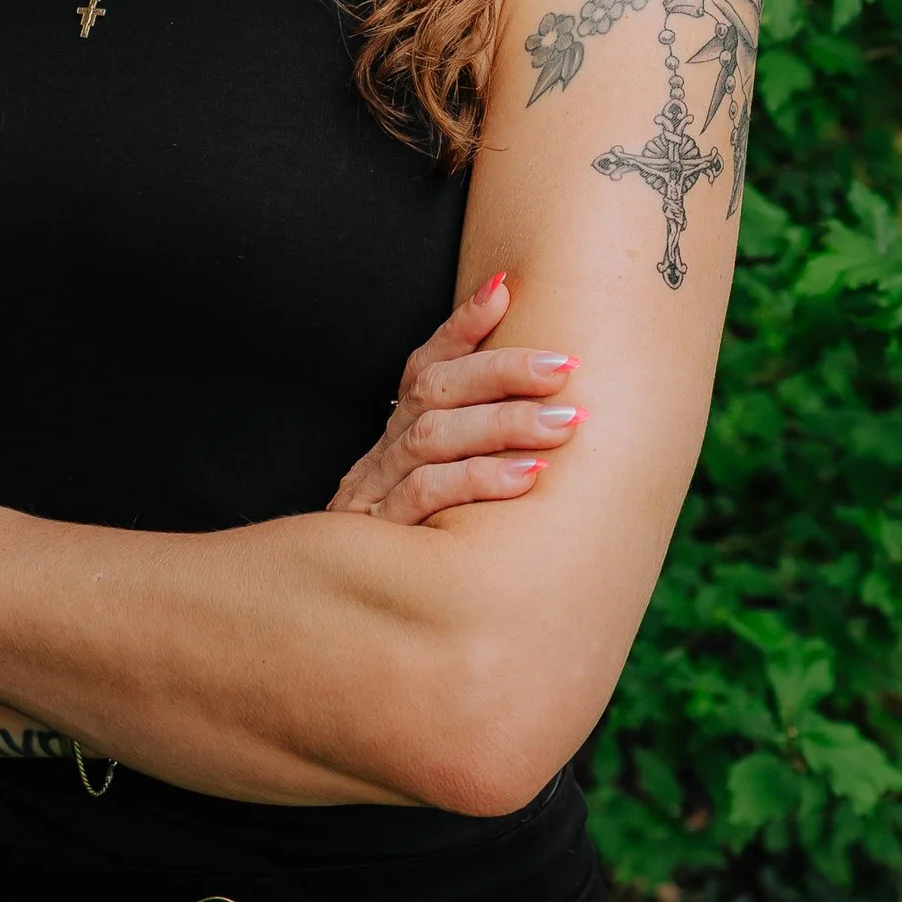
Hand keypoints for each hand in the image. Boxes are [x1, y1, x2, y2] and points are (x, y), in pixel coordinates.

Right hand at [328, 273, 582, 523]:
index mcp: (397, 432)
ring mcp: (377, 491)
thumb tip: (554, 402)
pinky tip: (525, 477)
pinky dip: (476, 479)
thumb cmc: (414, 546)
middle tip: (564, 368)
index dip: (463, 326)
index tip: (506, 290)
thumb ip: (478, 445)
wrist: (337, 610)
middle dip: (502, 372)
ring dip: (502, 423)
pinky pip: (425, 497)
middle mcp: (384, 452)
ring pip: (433, 437)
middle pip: (435, 391)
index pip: (426, 363)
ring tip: (564, 422)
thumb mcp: (438, 487)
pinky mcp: (380, 535)